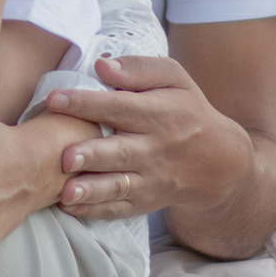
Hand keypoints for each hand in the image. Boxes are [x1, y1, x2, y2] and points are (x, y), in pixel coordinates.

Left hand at [53, 55, 257, 219]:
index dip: (87, 103)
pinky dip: (95, 211)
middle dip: (93, 155)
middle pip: (120, 152)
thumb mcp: (174, 79)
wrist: (219, 161)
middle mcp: (155, 148)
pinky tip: (70, 207)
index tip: (55, 100)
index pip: (120, 106)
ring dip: (92, 190)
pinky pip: (119, 208)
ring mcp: (151, 179)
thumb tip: (102, 65)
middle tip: (64, 157)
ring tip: (66, 192)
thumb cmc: (187, 110)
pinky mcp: (146, 201)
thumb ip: (139, 69)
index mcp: (159, 113)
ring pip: (119, 186)